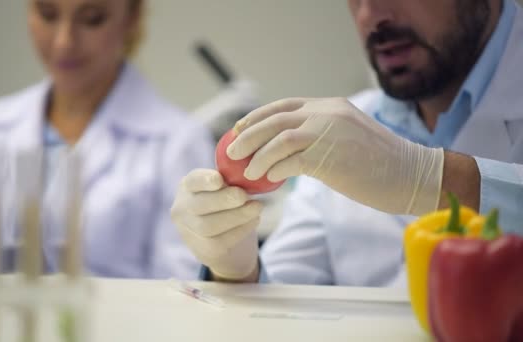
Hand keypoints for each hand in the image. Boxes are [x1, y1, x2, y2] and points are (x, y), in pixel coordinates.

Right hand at [170, 169, 261, 280]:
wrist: (226, 240)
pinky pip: (220, 241)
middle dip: (224, 200)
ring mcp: (188, 231)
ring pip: (208, 225)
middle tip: (245, 196)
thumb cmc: (226, 204)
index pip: (192, 181)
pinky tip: (254, 220)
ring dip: (237, 216)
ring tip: (256, 208)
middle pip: (199, 205)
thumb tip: (248, 176)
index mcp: (188, 186)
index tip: (219, 179)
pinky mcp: (202, 250)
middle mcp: (181, 208)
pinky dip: (240, 230)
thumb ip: (231, 181)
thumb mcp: (225, 188)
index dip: (204, 180)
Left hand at [227, 97, 443, 215]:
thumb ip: (319, 136)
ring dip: (257, 156)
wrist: (412, 174)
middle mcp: (327, 113)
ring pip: (279, 138)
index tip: (239, 130)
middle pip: (275, 119)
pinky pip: (291, 162)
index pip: (284, 105)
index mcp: (330, 106)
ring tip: (244, 172)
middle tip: (231, 151)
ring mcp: (329, 132)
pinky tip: (266, 181)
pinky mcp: (331, 156)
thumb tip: (287, 149)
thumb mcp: (347, 137)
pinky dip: (274, 170)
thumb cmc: (380, 163)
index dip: (258, 117)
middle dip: (248, 135)